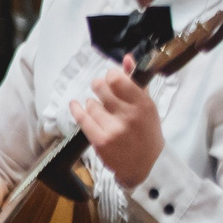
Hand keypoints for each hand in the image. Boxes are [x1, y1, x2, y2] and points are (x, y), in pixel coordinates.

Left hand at [70, 60, 164, 189]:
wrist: (146, 165)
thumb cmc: (147, 131)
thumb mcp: (147, 105)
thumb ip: (135, 81)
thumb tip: (126, 58)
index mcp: (143, 103)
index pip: (117, 78)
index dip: (110, 76)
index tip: (111, 80)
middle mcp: (128, 115)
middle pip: (101, 87)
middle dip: (99, 87)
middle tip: (101, 90)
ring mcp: (113, 129)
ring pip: (91, 103)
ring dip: (93, 104)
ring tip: (102, 111)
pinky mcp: (100, 141)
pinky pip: (81, 118)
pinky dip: (77, 109)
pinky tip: (75, 105)